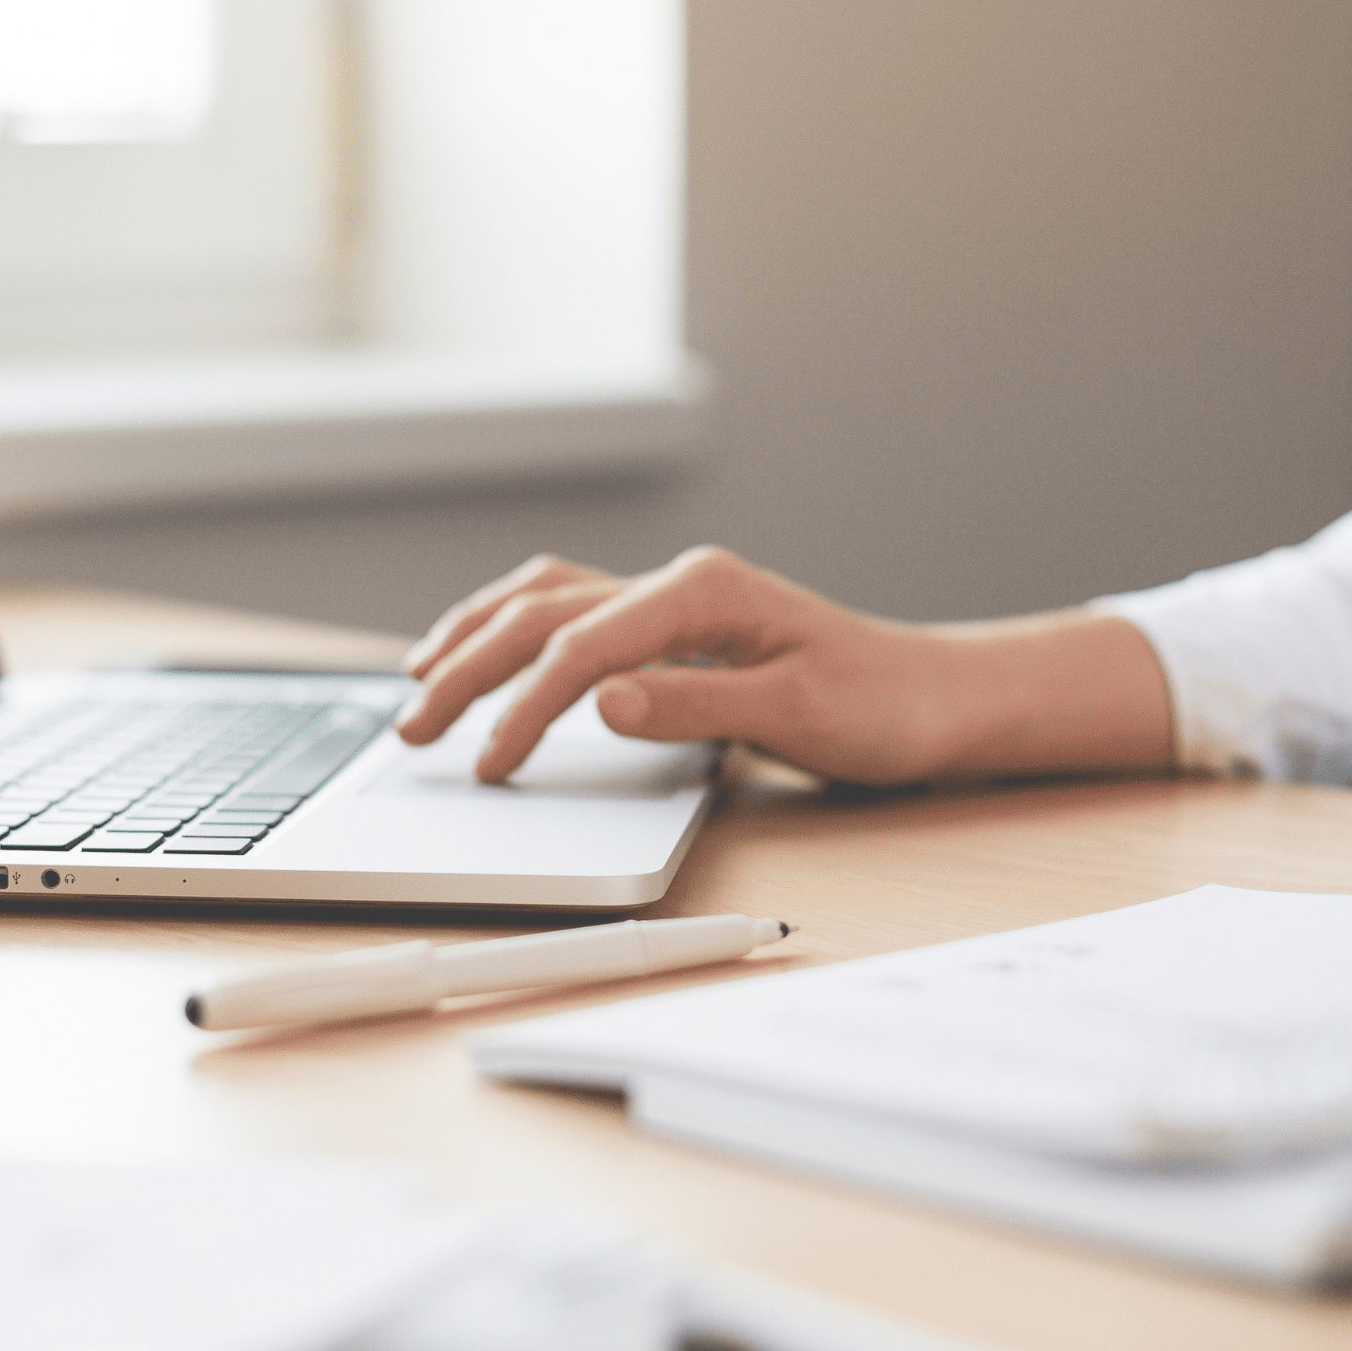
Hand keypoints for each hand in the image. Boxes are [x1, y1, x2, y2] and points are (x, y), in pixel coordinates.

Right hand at [392, 546, 1172, 784]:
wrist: (938, 698)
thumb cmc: (882, 709)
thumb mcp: (798, 717)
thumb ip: (694, 706)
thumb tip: (598, 700)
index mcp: (703, 593)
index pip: (580, 647)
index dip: (523, 709)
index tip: (488, 767)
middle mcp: (679, 583)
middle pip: (542, 613)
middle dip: (467, 668)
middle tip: (413, 731)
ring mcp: (674, 600)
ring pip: (545, 599)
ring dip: (476, 636)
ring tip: (418, 681)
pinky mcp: (675, 627)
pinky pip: (572, 612)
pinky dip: (515, 632)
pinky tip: (488, 655)